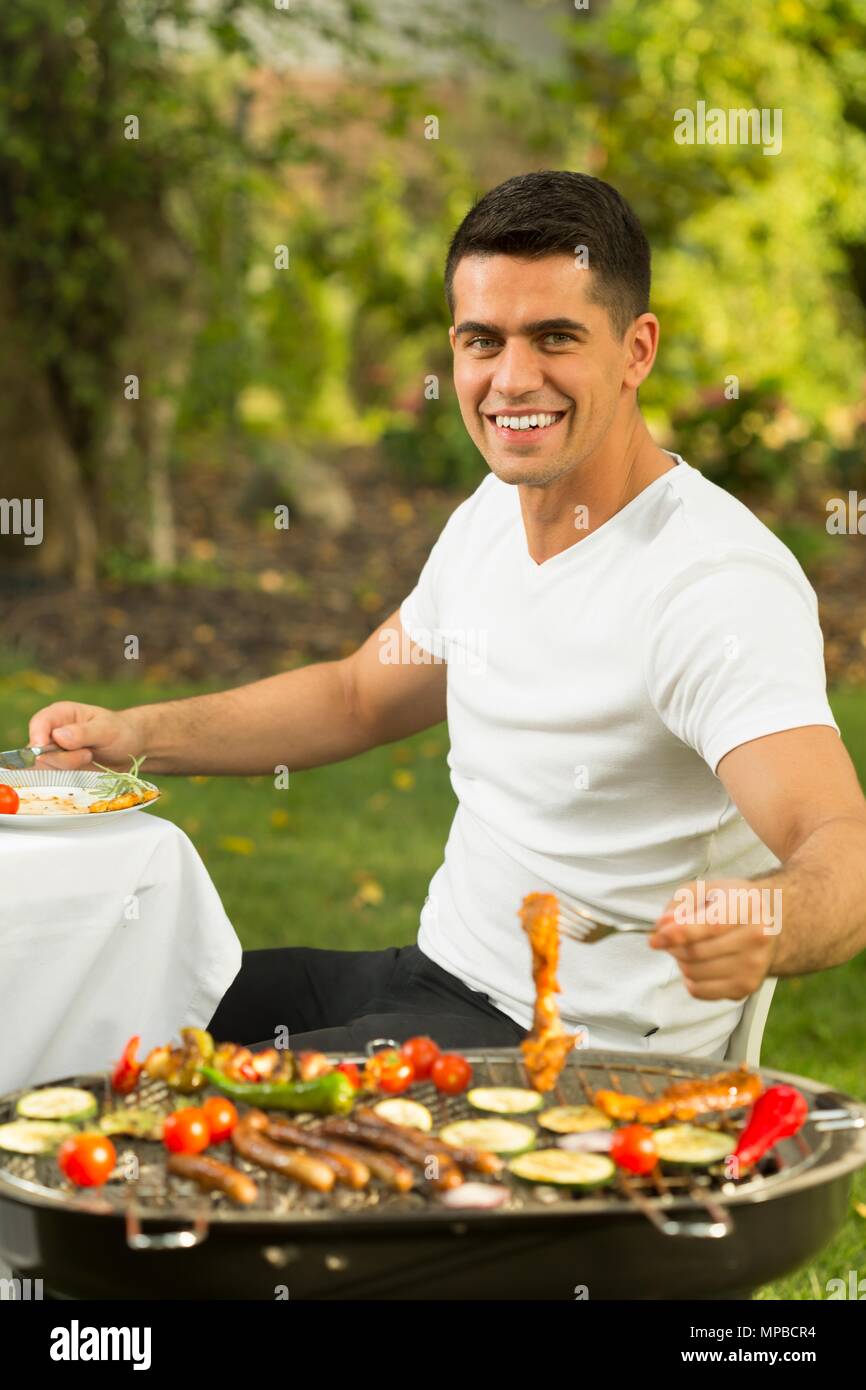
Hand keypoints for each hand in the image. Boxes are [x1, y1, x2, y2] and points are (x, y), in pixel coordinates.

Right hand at [27, 701, 144, 771]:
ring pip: (45, 768)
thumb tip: (58, 736)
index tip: (44, 749)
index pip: (39, 723)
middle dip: (61, 758)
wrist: (131, 750)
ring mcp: (54, 754)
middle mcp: (52, 733)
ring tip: (89, 757)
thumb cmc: (120, 732)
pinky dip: (67, 779)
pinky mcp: (60, 771)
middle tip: (87, 754)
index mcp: (60, 715)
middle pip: (39, 750)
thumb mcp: (106, 729)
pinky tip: (85, 770)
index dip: (37, 736)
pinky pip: (54, 779)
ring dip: (67, 768)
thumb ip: (83, 733)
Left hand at [648, 878, 778, 1000]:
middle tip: (669, 938)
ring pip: (695, 973)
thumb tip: (663, 926)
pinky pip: (701, 991)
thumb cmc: (731, 902)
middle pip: (698, 952)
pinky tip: (698, 964)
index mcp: (749, 906)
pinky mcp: (746, 987)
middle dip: (673, 946)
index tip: (655, 938)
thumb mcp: (705, 889)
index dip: (679, 933)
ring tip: (688, 948)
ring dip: (680, 962)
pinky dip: (689, 979)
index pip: (711, 925)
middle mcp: (757, 938)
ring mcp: (754, 966)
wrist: (767, 923)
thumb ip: (680, 904)